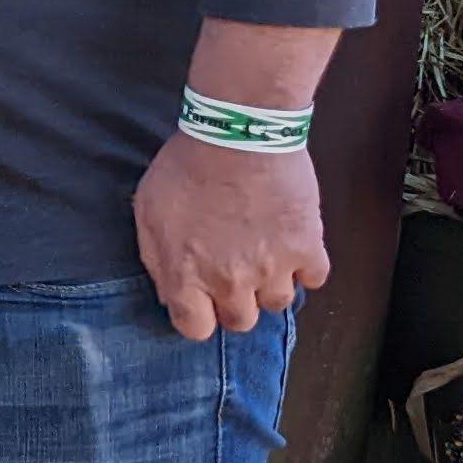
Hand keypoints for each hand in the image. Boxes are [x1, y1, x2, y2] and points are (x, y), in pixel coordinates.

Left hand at [133, 135, 329, 341]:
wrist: (238, 133)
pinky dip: (307, 266)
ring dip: (272, 283)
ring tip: (265, 254)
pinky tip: (294, 245)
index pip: (196, 329)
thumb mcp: (147, 213)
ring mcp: (272, 269)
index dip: (200, 315)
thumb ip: (157, 260)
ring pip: (278, 303)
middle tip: (236, 271)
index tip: (204, 299)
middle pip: (241, 321)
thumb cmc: (186, 166)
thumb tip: (170, 292)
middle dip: (237, 301)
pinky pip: (315, 278)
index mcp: (186, 277)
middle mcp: (229, 283)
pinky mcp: (307, 248)